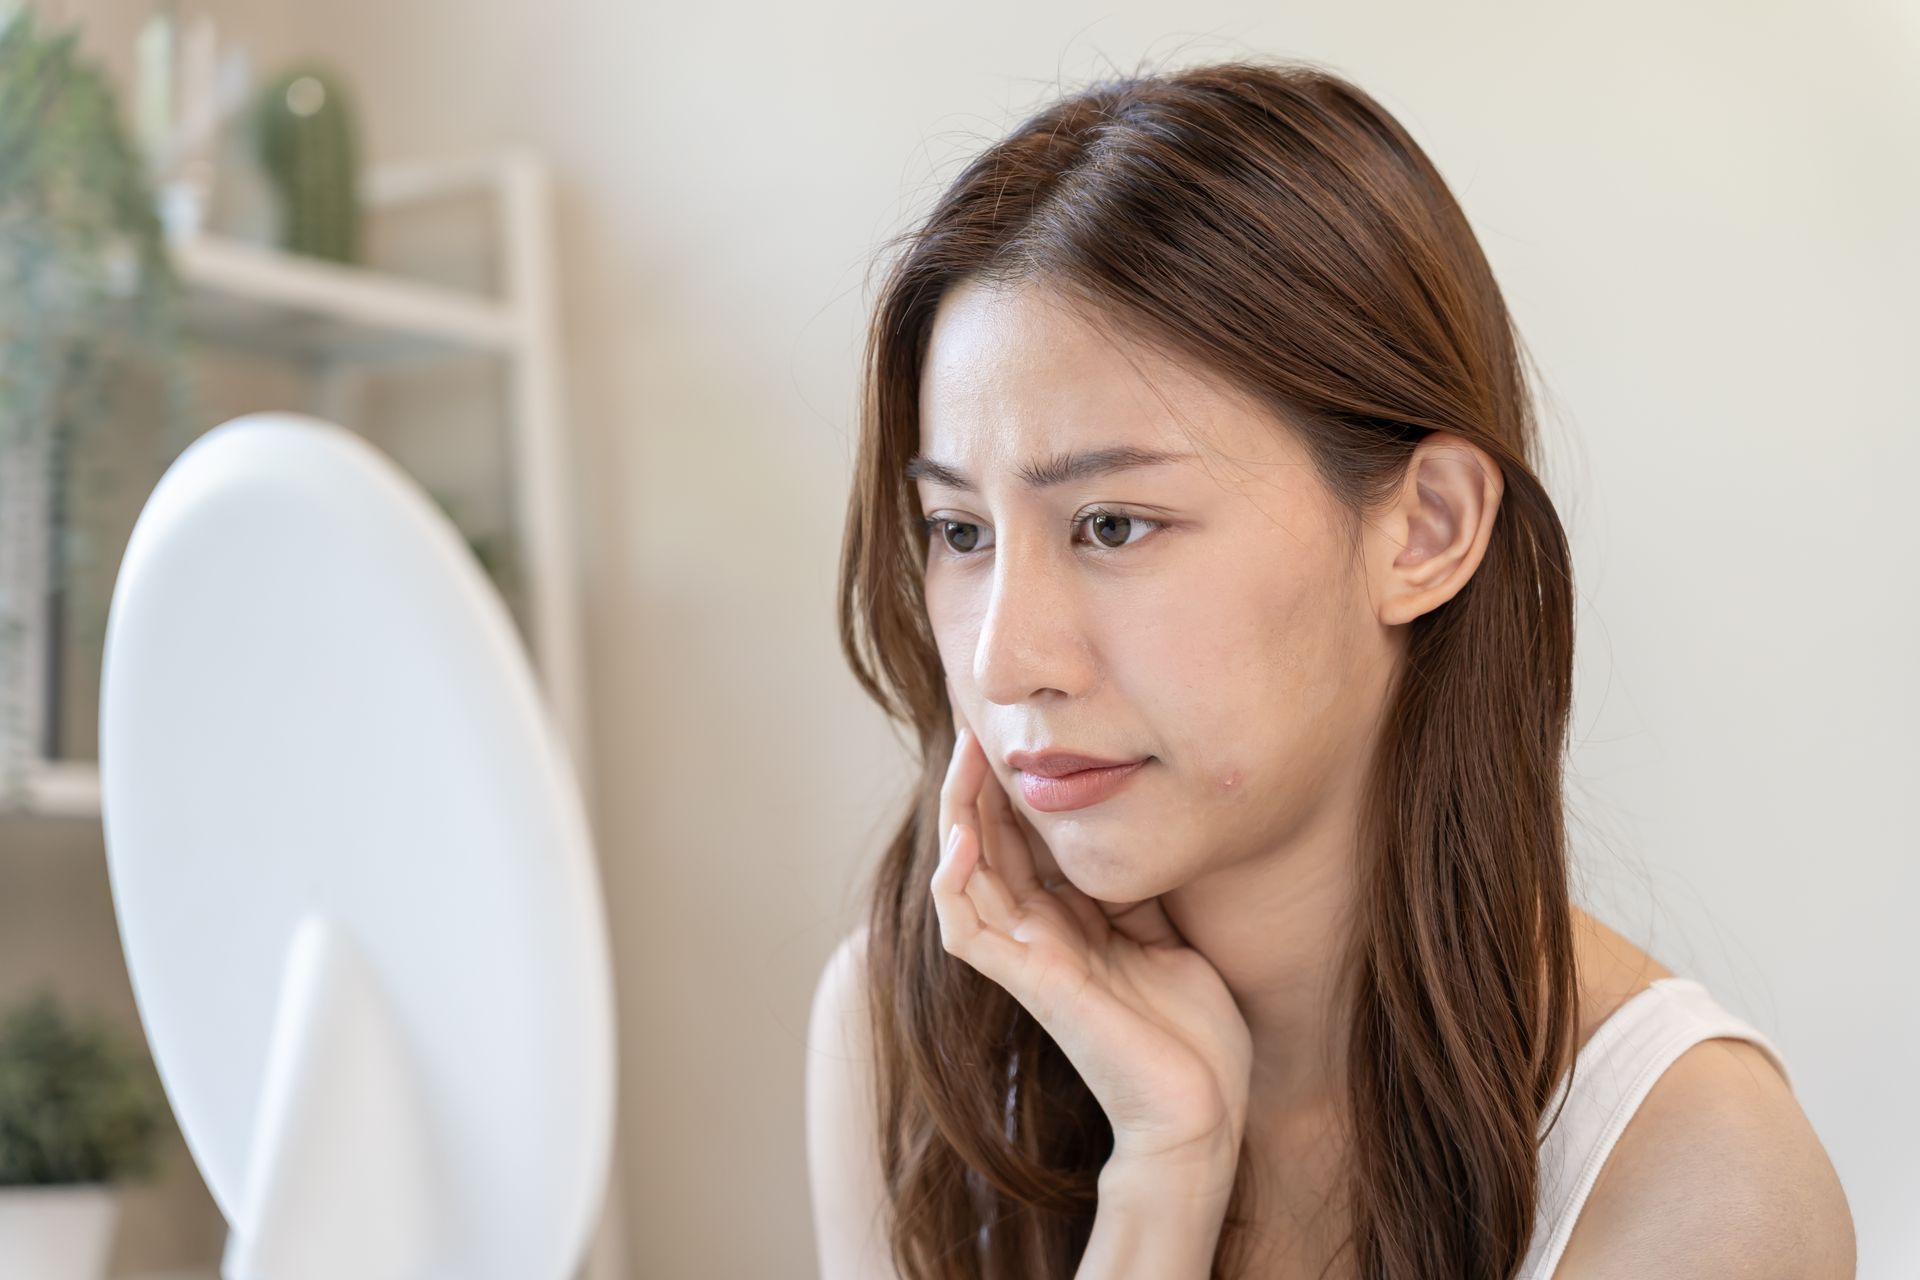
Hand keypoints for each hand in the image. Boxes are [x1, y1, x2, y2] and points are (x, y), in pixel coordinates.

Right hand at [931, 694, 1253, 1171]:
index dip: (1012, 785)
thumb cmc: (1191, 1034)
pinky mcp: (1029, 983)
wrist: (1202, 1108)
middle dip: (979, 780)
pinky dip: (955, 881)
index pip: (1021, 838)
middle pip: (985, 842)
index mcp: (1068, 920)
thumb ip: (1136, 887)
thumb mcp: (1168, 933)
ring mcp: (1027, 958)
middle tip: (979, 717)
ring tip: (967, 754)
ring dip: (960, 811)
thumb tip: (1134, 824)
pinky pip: (965, 928)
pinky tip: (964, 836)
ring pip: (965, 873)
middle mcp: (1037, 934)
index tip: (1019, 727)